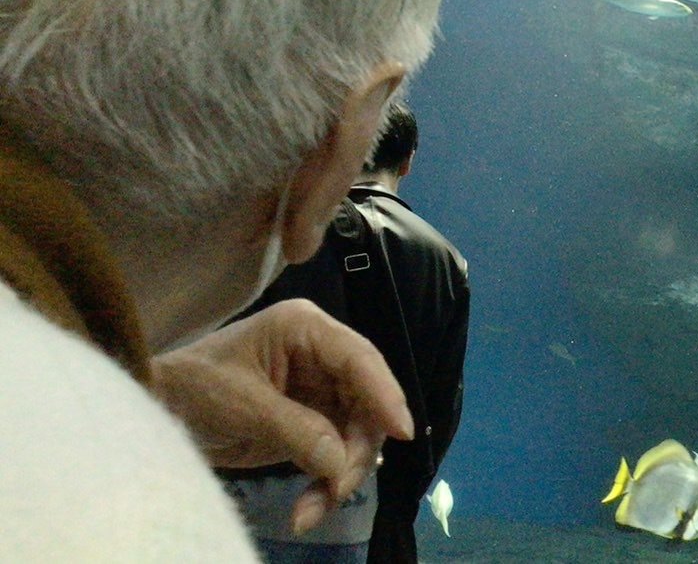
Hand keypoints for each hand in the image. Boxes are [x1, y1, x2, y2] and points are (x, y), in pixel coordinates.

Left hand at [150, 298, 413, 533]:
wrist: (152, 409)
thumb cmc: (191, 388)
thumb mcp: (240, 405)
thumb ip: (296, 430)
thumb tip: (341, 463)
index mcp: (305, 329)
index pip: (359, 359)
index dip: (385, 395)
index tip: (402, 432)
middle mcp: (321, 356)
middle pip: (365, 401)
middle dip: (355, 450)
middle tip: (336, 490)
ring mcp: (318, 390)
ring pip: (355, 433)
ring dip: (340, 475)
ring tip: (311, 511)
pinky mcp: (310, 422)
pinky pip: (334, 453)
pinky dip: (325, 483)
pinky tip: (307, 509)